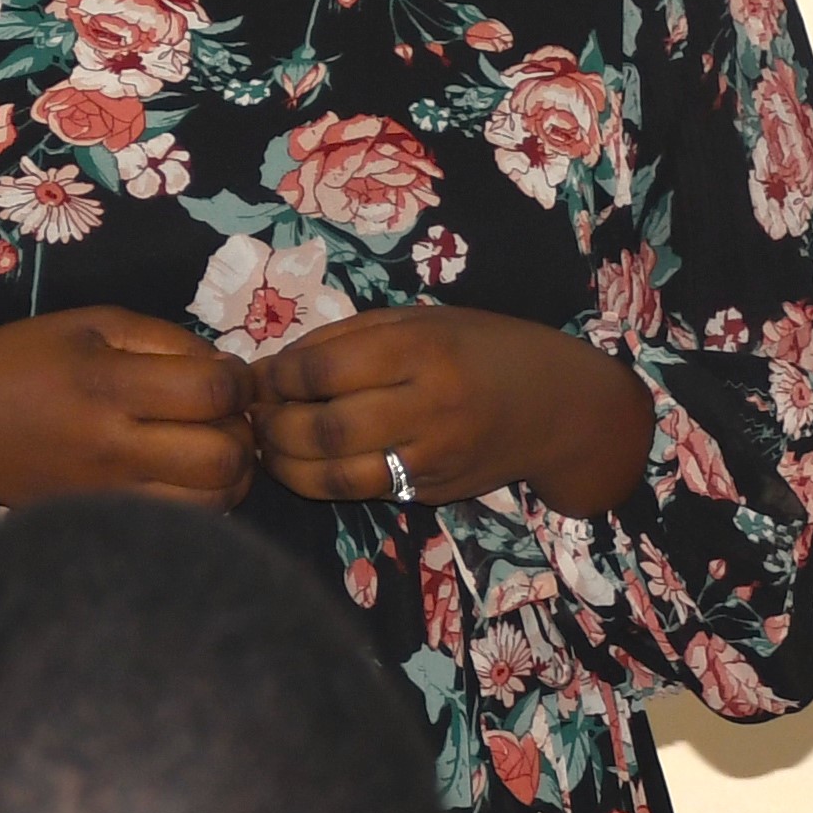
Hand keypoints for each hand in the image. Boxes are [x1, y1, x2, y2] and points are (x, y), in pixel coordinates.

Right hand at [0, 310, 249, 599]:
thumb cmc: (17, 362)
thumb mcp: (86, 324)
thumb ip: (162, 338)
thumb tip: (227, 371)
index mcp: (108, 382)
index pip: (214, 392)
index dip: (240, 382)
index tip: (227, 378)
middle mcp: (113, 445)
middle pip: (225, 458)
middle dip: (242, 434)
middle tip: (224, 419)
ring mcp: (110, 494)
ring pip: (212, 504)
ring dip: (229, 476)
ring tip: (209, 451)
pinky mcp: (104, 521)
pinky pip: (180, 523)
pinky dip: (200, 503)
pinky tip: (183, 478)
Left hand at [250, 305, 649, 518]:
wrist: (558, 408)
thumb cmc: (483, 348)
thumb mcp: (423, 320)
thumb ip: (351, 338)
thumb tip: (277, 366)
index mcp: (422, 348)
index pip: (322, 369)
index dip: (276, 377)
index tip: (259, 376)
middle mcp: (428, 405)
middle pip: (322, 428)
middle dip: (272, 426)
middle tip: (254, 417)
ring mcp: (432, 457)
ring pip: (335, 476)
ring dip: (286, 465)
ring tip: (269, 448)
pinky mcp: (432, 492)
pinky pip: (364, 492)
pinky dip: (322, 482)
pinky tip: (306, 466)